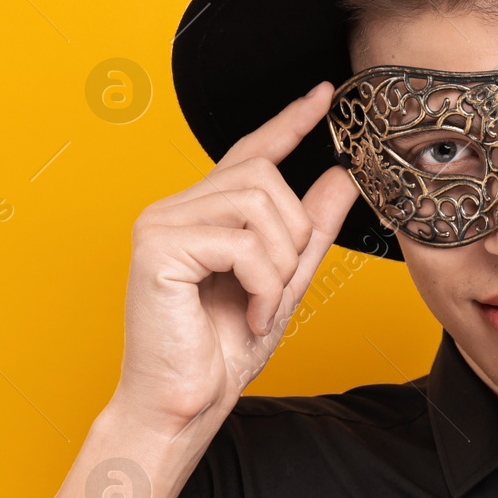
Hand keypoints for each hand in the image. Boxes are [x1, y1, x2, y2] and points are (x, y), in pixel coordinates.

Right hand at [109, 82, 358, 434]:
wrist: (185, 402)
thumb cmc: (224, 349)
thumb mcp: (286, 281)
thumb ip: (311, 229)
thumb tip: (340, 176)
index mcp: (204, 212)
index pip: (251, 152)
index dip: (290, 122)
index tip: (325, 95)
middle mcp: (177, 207)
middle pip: (266, 178)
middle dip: (295, 236)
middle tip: (279, 288)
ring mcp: (161, 222)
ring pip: (258, 205)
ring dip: (280, 265)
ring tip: (262, 303)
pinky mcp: (157, 247)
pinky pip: (241, 243)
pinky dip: (263, 285)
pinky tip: (251, 313)